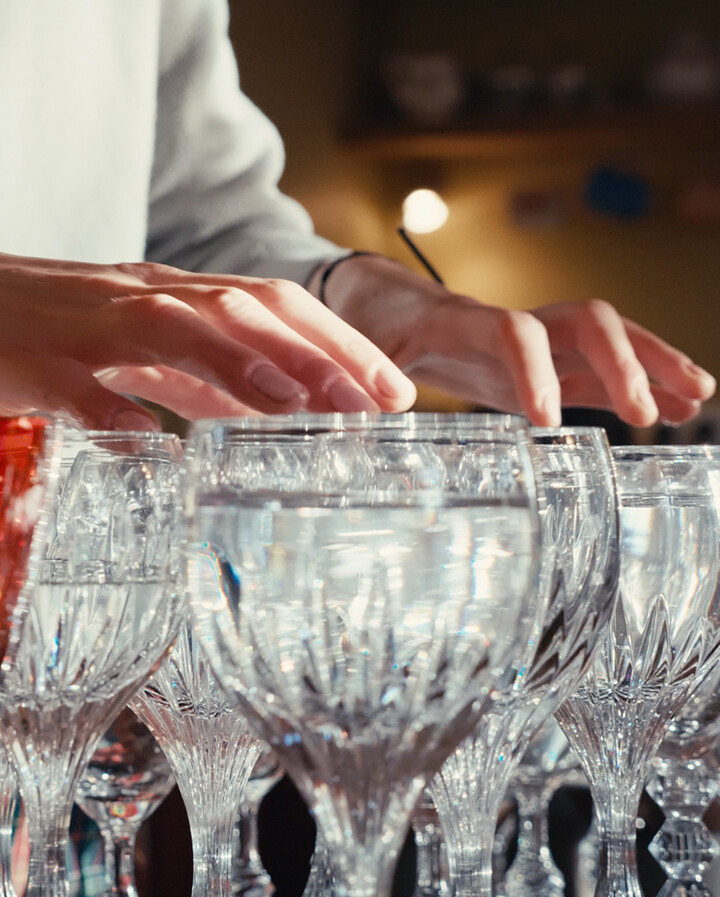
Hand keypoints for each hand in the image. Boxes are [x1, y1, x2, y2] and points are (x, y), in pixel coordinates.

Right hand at [0, 253, 416, 428]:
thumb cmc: (56, 328)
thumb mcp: (146, 348)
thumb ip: (202, 374)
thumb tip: (268, 409)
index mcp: (175, 296)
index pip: (275, 304)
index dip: (340, 342)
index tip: (392, 388)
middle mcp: (142, 298)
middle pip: (242, 306)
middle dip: (314, 351)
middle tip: (370, 402)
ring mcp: (87, 326)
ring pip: (172, 327)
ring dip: (238, 362)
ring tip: (296, 405)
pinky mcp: (34, 363)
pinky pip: (77, 387)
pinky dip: (117, 412)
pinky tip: (154, 448)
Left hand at [319, 254, 714, 427]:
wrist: (385, 304)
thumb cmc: (375, 326)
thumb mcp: (364, 349)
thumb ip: (375, 374)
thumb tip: (385, 404)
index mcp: (465, 323)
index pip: (514, 331)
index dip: (534, 369)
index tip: (547, 419)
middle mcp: (513, 326)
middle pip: (585, 322)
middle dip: (623, 360)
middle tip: (649, 410)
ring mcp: (536, 343)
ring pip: (607, 342)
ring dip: (652, 365)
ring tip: (696, 397)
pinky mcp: (545, 363)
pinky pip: (599, 371)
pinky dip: (635, 386)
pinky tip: (671, 408)